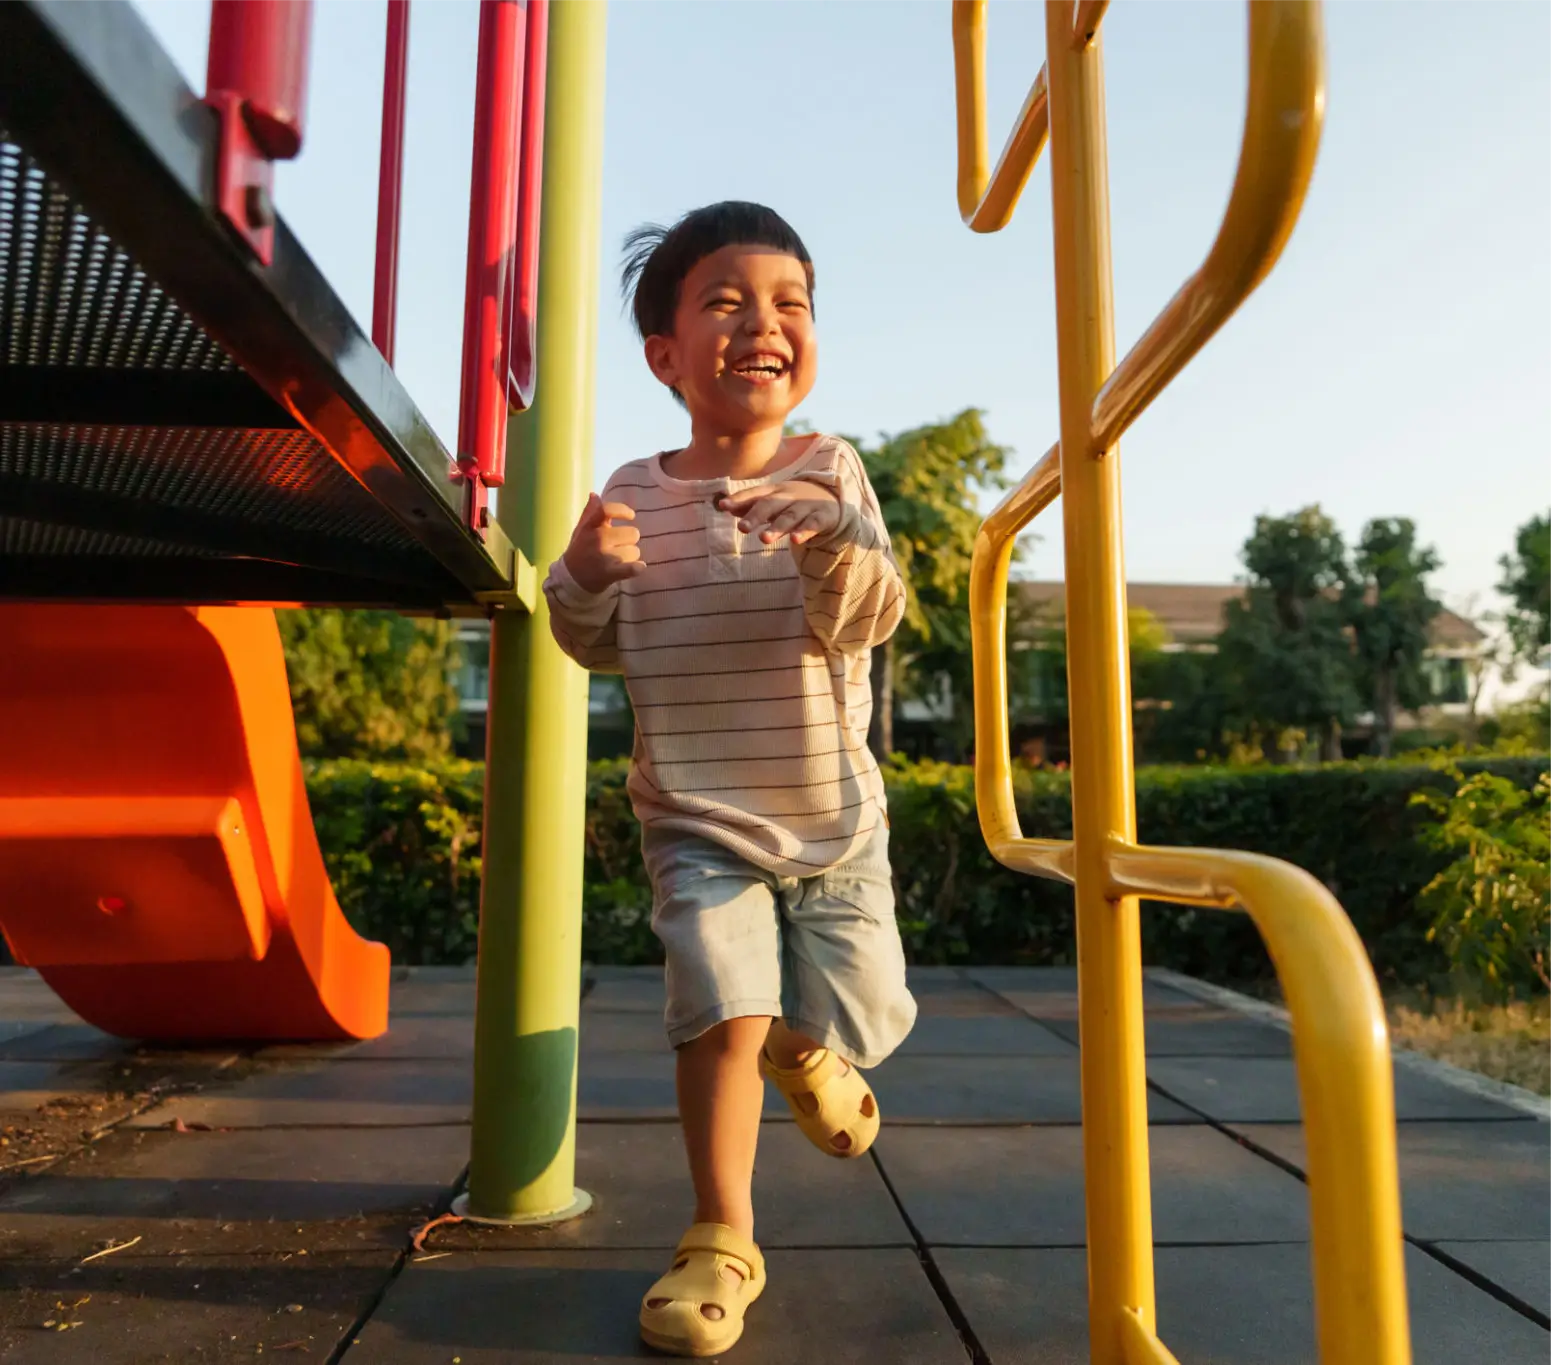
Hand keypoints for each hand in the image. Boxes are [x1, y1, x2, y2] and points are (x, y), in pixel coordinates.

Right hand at [562, 493, 643, 592]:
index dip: (623, 510)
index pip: (607, 509)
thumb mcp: (582, 530)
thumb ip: (590, 512)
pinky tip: (638, 567)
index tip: (631, 516)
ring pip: (635, 551)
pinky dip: (638, 568)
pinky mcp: (610, 573)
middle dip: (629, 540)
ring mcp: (604, 557)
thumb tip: (594, 495)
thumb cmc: (580, 550)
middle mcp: (597, 540)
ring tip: (619, 560)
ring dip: (631, 556)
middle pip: (632, 533)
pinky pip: (632, 568)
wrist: (571, 579)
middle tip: (620, 546)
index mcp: (590, 526)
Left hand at [719, 480, 841, 545]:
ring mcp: (805, 506)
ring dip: (777, 527)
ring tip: (764, 539)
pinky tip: (795, 541)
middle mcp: (788, 497)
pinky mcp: (822, 517)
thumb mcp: (772, 501)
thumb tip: (724, 506)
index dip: (739, 499)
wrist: (831, 497)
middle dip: (756, 515)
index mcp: (774, 492)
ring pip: (790, 516)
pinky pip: (813, 525)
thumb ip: (749, 505)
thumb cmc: (792, 502)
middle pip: (771, 504)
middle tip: (742, 528)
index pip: (754, 494)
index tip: (723, 506)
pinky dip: (804, 531)